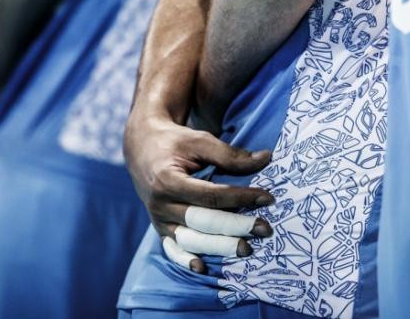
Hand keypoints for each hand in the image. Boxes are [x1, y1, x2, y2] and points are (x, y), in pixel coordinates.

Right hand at [123, 107, 274, 274]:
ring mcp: (158, 219)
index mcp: (168, 180)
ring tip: (247, 249)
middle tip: (265, 229)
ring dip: (219, 247)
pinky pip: (171, 248)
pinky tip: (202, 268)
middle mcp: (160, 204)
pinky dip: (185, 260)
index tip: (267, 198)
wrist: (142, 147)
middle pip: (203, 222)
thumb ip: (230, 154)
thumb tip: (266, 158)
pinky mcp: (159, 227)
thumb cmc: (175, 142)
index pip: (211, 195)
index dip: (240, 197)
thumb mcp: (200, 141)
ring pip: (190, 240)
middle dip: (236, 226)